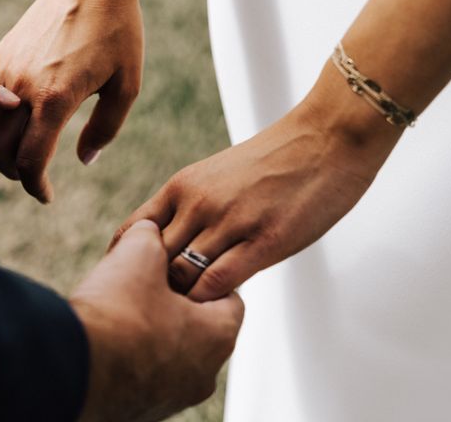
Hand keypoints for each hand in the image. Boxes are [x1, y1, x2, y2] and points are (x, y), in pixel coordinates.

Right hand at [0, 0, 143, 202]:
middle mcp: (23, 87)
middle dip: (14, 173)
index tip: (46, 196)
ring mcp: (6, 69)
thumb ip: (105, 130)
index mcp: (56, 99)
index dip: (36, 187)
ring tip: (16, 153)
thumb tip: (85, 161)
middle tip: (33, 175)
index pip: (30, 161)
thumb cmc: (118, 32)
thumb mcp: (127, 86)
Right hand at [71, 220, 243, 421]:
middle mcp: (204, 373)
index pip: (229, 297)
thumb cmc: (116, 314)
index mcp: (218, 336)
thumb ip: (151, 235)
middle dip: (176, 302)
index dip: (204, 274)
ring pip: (173, 352)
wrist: (71, 368)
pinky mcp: (144, 410)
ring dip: (155, 329)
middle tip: (149, 283)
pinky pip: (148, 373)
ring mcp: (175, 397)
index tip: (181, 265)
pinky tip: (110, 335)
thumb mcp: (138, 255)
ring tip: (124, 307)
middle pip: (200, 326)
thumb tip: (148, 228)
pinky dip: (135, 354)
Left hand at [114, 84, 402, 301]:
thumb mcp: (214, 176)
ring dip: (184, 298)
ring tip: (194, 310)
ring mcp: (230, 221)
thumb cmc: (271, 161)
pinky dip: (212, 299)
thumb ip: (189, 209)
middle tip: (163, 307)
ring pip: (182, 275)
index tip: (134, 283)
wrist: (325, 138)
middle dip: (153, 287)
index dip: (126, 263)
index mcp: (181, 186)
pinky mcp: (265, 240)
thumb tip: (171, 250)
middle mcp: (197, 203)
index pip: (131, 232)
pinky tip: (223, 302)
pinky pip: (219, 281)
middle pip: (153, 260)